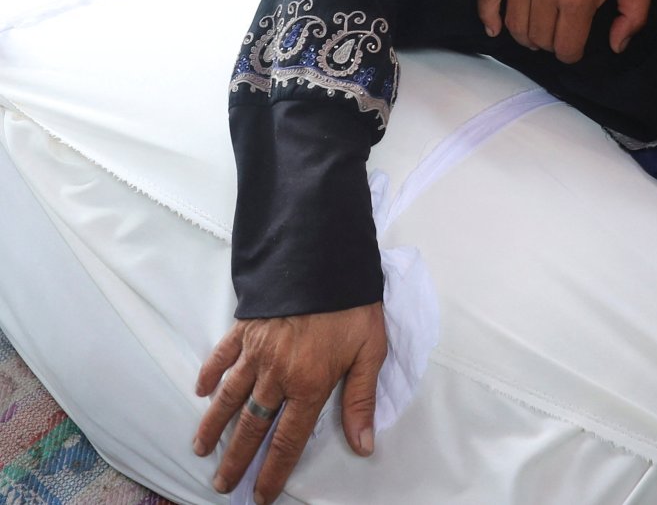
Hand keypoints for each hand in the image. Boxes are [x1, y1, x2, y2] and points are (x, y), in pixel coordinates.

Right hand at [192, 302, 386, 503]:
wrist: (326, 260)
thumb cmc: (354, 306)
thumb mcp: (371, 353)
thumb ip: (361, 401)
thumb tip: (363, 446)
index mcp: (310, 385)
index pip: (288, 440)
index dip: (273, 470)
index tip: (260, 495)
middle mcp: (278, 374)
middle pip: (253, 425)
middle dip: (237, 458)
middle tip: (222, 483)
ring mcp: (257, 351)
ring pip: (230, 396)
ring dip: (215, 424)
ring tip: (200, 448)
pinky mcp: (246, 328)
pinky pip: (222, 356)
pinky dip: (210, 374)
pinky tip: (201, 390)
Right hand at [478, 0, 656, 62]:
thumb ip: (634, 18)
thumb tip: (616, 46)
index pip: (565, 47)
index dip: (573, 53)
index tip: (576, 46)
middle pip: (539, 38)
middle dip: (552, 43)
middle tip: (560, 32)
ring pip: (516, 23)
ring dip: (527, 33)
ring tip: (539, 28)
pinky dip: (488, 13)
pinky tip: (495, 27)